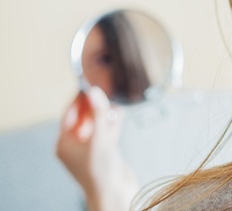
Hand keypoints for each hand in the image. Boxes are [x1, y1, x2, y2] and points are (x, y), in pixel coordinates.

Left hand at [56, 87, 138, 210]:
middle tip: (103, 89)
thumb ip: (98, 114)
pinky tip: (119, 113)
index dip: (78, 99)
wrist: (115, 193)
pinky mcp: (106, 152)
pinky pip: (107, 132)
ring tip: (113, 99)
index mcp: (65, 144)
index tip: (87, 84)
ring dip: (105, 112)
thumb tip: (94, 92)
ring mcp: (92, 149)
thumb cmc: (101, 173)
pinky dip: (113, 122)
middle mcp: (77, 146)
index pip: (69, 115)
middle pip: (83, 118)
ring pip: (97, 124)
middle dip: (93, 104)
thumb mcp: (98, 139)